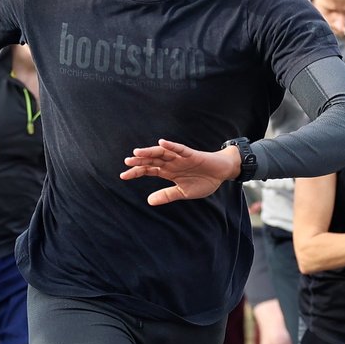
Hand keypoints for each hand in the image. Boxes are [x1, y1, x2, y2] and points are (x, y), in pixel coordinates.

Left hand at [120, 139, 238, 206]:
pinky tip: (162, 142)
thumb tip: (148, 201)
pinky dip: (171, 145)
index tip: (123, 176)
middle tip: (126, 162)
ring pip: (163, 152)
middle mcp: (172, 162)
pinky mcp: (192, 154)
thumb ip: (167, 195)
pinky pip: (180, 149)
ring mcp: (181, 157)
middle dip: (140, 161)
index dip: (136, 172)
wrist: (221, 173)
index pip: (149, 170)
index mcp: (169, 172)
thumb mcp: (183, 192)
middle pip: (152, 160)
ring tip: (138, 152)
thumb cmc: (203, 181)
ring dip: (150, 152)